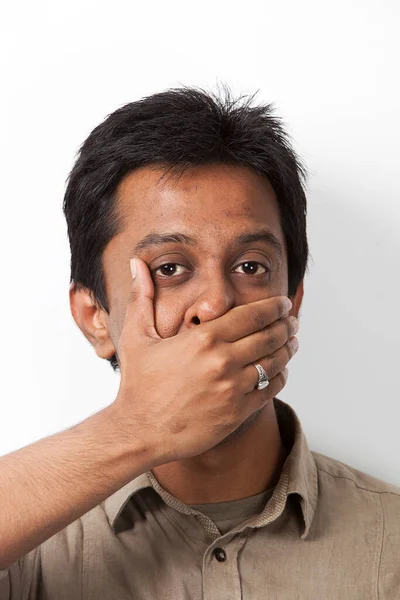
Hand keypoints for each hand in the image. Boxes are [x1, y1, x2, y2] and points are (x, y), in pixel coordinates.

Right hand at [111, 258, 298, 465]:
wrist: (139, 431)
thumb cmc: (137, 384)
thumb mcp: (135, 336)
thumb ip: (141, 297)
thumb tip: (136, 263)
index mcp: (203, 339)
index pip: (252, 315)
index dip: (274, 307)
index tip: (283, 303)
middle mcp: (223, 361)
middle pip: (270, 336)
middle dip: (286, 325)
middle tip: (292, 321)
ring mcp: (233, 389)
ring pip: (275, 362)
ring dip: (288, 349)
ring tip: (292, 342)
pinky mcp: (237, 412)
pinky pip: (270, 390)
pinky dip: (280, 377)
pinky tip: (280, 370)